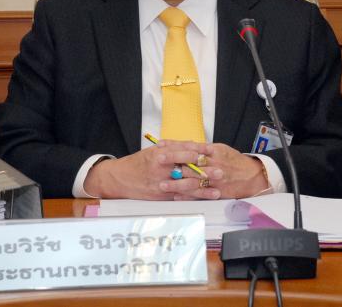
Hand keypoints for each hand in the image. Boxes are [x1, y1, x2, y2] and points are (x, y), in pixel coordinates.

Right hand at [83, 140, 216, 199]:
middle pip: (187, 170)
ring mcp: (162, 183)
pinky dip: (194, 196)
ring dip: (203, 187)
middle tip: (220, 170)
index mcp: (160, 154)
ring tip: (218, 187)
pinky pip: (181, 196)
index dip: (198, 152)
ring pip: (186, 185)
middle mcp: (161, 169)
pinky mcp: (162, 195)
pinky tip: (205, 196)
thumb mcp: (154, 149)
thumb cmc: (140, 162)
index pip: (182, 151)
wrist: (120, 178)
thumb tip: (194, 144)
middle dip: (205, 171)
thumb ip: (173, 147)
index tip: (211, 151)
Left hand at [160, 143, 268, 200]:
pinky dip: (188, 195)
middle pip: (189, 161)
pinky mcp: (217, 190)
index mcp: (213, 151)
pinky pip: (200, 193)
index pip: (190, 146)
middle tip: (157, 161)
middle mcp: (213, 163)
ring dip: (176, 182)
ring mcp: (215, 178)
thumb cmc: (234, 161)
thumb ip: (203, 148)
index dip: (174, 145)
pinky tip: (176, 196)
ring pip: (193, 180)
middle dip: (172, 161)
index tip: (160, 145)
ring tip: (162, 184)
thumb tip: (185, 144)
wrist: (252, 176)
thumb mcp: (220, 149)